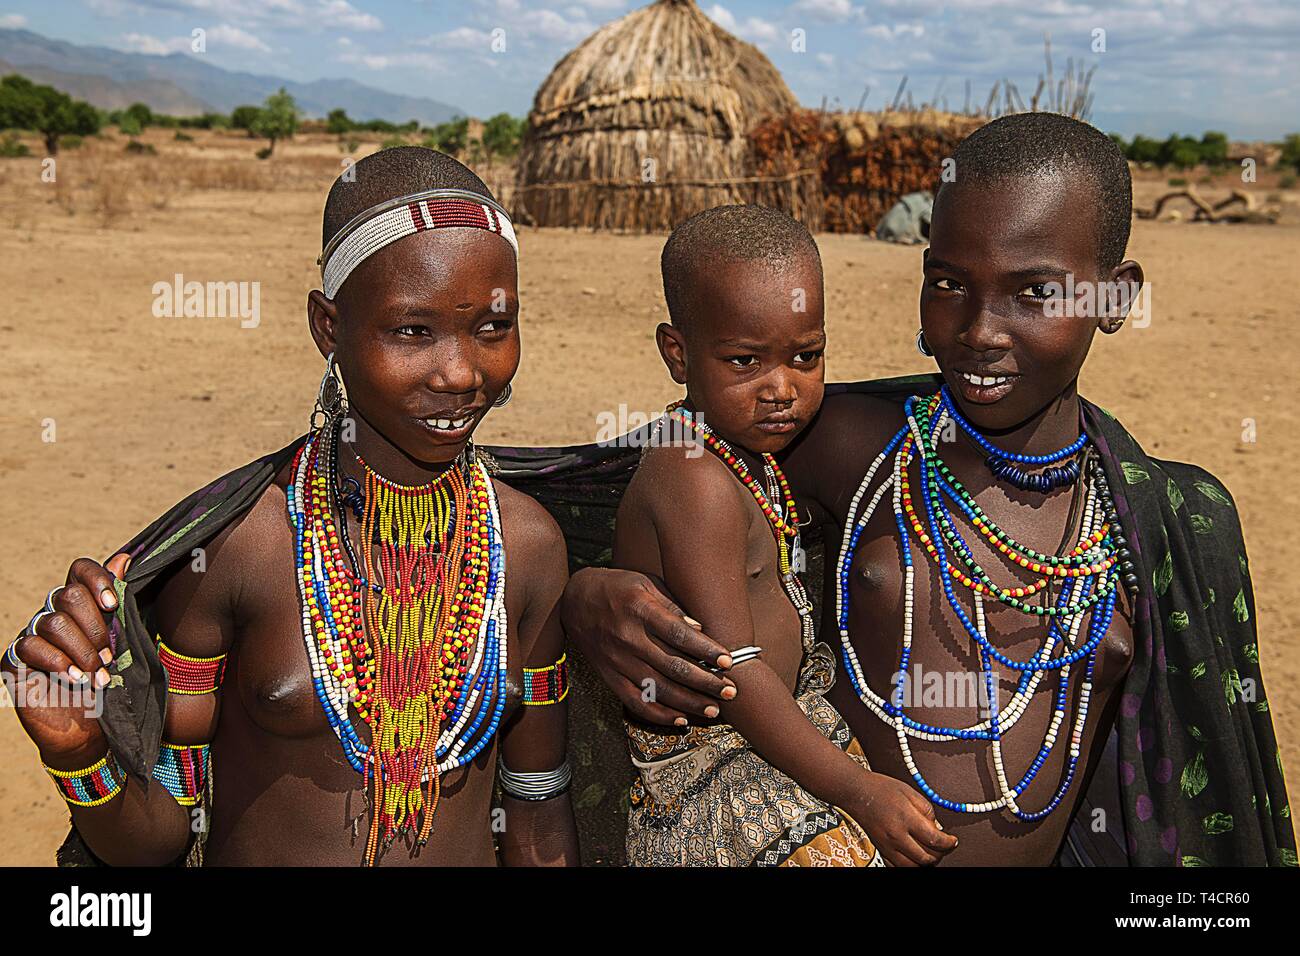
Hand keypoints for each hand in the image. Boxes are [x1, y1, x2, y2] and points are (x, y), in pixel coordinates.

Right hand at [3, 553, 129, 762]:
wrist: (91, 733)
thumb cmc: (111, 686)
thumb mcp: (125, 645)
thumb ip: (122, 605)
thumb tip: (125, 558)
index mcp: (82, 608)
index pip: (79, 570)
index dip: (95, 579)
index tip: (113, 603)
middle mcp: (54, 616)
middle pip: (68, 595)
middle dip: (96, 627)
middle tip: (110, 656)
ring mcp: (33, 638)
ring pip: (53, 621)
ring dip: (82, 650)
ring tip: (97, 675)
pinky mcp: (14, 662)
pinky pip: (30, 645)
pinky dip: (58, 661)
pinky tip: (75, 678)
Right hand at [560, 567, 736, 725]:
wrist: (573, 600)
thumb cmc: (618, 587)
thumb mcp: (646, 583)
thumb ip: (673, 606)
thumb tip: (701, 629)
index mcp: (640, 610)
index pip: (678, 634)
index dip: (706, 650)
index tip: (727, 661)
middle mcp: (628, 638)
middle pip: (673, 667)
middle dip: (706, 682)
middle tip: (731, 691)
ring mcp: (618, 661)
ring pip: (658, 689)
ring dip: (689, 703)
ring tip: (714, 710)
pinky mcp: (609, 677)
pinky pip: (635, 702)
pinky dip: (659, 714)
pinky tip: (681, 720)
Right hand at [850, 773, 958, 866]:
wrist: (856, 792)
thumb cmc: (881, 788)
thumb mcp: (910, 792)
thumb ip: (927, 811)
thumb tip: (937, 828)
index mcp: (906, 818)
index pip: (935, 840)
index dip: (949, 843)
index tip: (953, 841)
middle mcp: (896, 835)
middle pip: (926, 858)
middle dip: (940, 855)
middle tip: (944, 847)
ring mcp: (887, 845)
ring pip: (912, 866)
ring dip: (925, 863)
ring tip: (930, 853)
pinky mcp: (880, 849)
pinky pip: (897, 866)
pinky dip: (910, 865)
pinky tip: (914, 856)